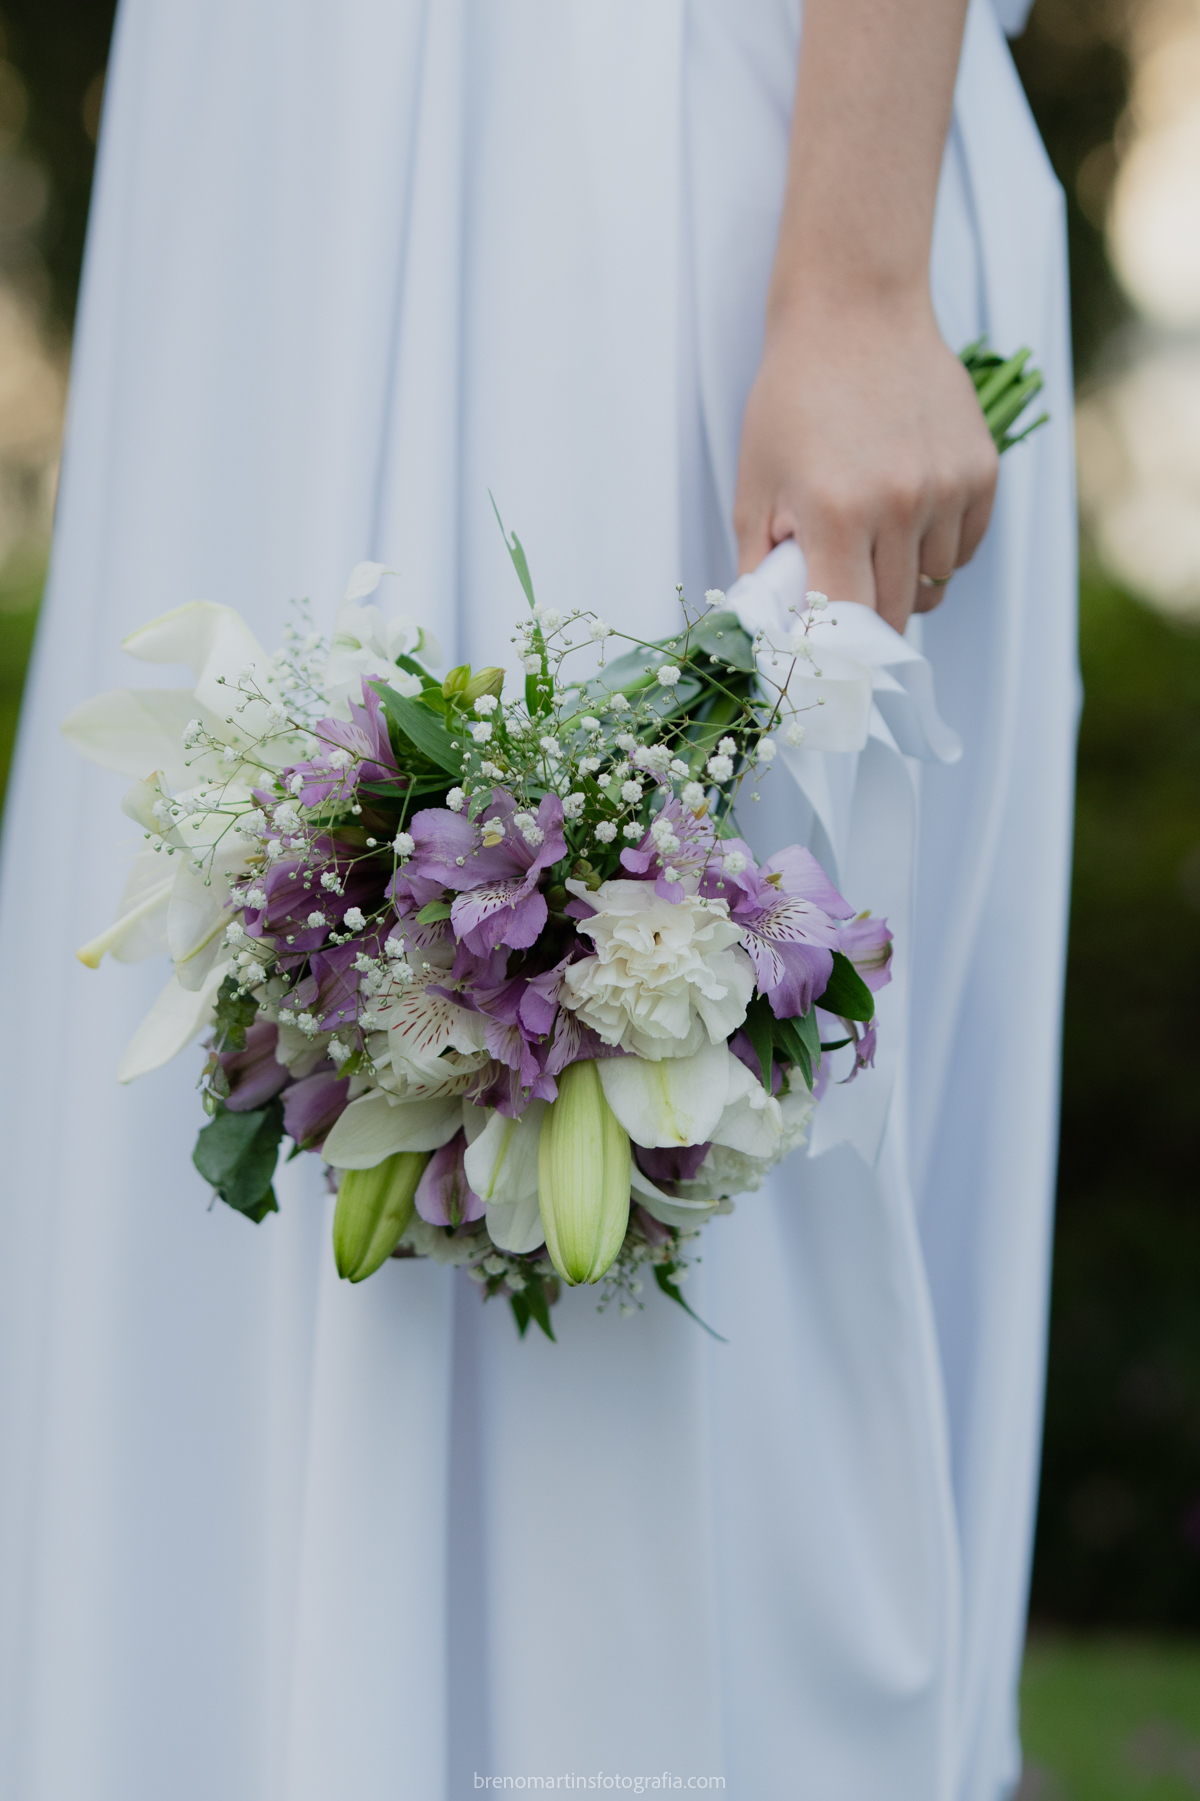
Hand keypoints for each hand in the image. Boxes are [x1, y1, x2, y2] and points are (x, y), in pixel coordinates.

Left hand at [733, 295, 998, 631]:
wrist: (856, 311)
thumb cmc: (792, 400)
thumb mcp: (754, 486)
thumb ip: (760, 568)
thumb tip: (770, 633)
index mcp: (836, 512)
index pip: (848, 623)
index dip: (835, 649)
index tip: (822, 656)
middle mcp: (900, 504)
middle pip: (894, 614)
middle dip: (865, 623)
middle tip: (842, 600)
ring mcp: (948, 487)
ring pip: (933, 585)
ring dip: (902, 584)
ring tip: (873, 544)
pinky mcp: (982, 471)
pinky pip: (963, 550)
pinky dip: (937, 552)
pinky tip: (908, 518)